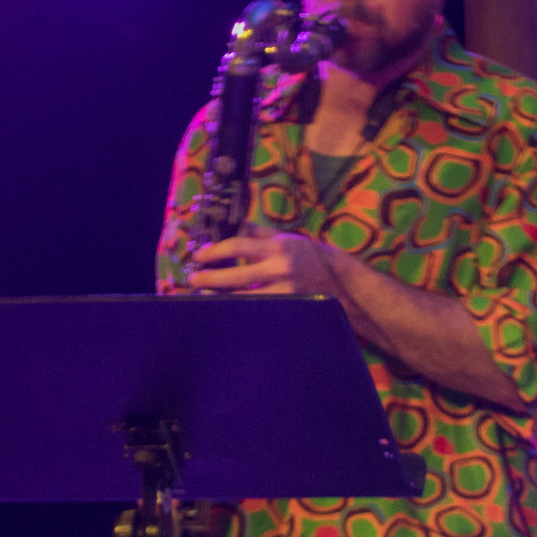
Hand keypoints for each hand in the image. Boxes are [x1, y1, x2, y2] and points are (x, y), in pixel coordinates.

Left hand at [182, 225, 340, 295]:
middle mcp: (280, 269)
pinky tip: (227, 309)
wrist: (343, 282)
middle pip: (237, 275)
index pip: (239, 246)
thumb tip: (233, 226)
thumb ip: (259, 234)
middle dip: (211, 278)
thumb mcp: (287, 239)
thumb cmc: (311, 256)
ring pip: (245, 297)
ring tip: (203, 296)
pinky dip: (241, 309)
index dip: (216, 250)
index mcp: (278, 247)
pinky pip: (259, 310)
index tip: (200, 255)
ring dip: (221, 297)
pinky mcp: (289, 308)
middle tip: (193, 279)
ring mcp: (285, 292)